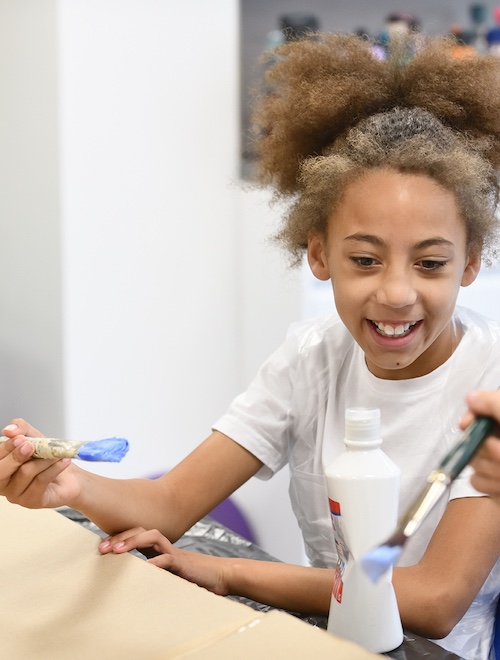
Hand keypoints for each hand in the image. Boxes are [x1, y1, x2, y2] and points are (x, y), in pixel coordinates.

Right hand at [0, 418, 80, 507]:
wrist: (69, 476)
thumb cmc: (47, 457)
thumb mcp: (34, 437)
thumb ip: (21, 429)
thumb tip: (9, 429)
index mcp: (1, 465)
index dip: (7, 447)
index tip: (21, 438)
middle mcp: (3, 482)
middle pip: (1, 470)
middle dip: (17, 455)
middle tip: (32, 446)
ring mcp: (15, 495)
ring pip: (25, 472)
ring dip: (43, 460)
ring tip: (56, 455)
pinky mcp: (31, 501)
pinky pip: (40, 481)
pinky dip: (54, 468)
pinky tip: (63, 462)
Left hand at [98, 528, 230, 595]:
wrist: (221, 576)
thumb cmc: (193, 578)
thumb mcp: (167, 576)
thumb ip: (151, 575)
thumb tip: (128, 586)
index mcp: (158, 550)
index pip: (135, 535)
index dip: (118, 538)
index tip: (101, 547)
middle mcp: (164, 547)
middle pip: (140, 531)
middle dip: (120, 536)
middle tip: (102, 548)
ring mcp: (174, 553)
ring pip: (152, 537)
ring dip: (133, 541)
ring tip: (117, 551)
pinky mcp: (183, 564)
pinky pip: (167, 559)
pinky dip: (155, 563)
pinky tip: (144, 569)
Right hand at [461, 391, 499, 498]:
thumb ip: (492, 402)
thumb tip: (471, 397)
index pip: (477, 415)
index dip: (470, 420)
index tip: (467, 424)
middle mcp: (499, 442)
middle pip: (472, 441)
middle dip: (488, 450)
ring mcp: (497, 465)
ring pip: (473, 464)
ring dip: (491, 470)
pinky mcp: (495, 486)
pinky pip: (477, 483)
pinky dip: (491, 486)